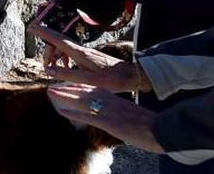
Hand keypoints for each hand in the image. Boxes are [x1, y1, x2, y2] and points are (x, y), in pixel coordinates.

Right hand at [30, 24, 150, 92]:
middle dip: (47, 53)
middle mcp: (80, 50)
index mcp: (79, 53)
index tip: (31, 26)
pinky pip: (70, 54)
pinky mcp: (88, 57)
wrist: (131, 76)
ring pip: (63, 50)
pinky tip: (66, 70)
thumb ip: (67, 74)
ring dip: (55, 58)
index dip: (43, 33)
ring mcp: (85, 52)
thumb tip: (49, 70)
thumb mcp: (87, 80)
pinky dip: (64, 60)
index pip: (57, 39)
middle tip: (45, 67)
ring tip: (53, 70)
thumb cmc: (111, 79)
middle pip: (57, 44)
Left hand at [47, 83, 162, 152]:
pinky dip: (74, 112)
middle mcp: (111, 102)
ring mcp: (109, 111)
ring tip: (50, 92)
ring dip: (65, 96)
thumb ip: (119, 112)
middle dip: (68, 89)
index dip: (78, 87)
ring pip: (83, 100)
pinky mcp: (110, 122)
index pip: (94, 90)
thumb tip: (109, 115)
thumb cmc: (150, 125)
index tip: (66, 84)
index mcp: (117, 99)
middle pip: (85, 92)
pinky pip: (88, 116)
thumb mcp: (132, 114)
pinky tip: (62, 110)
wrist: (163, 130)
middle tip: (52, 86)